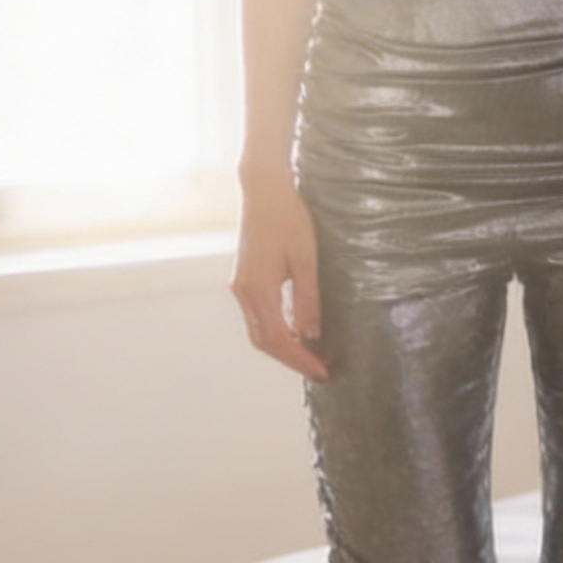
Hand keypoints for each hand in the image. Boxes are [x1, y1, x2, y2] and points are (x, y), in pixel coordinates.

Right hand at [231, 169, 327, 379]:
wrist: (264, 190)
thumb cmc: (288, 217)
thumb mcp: (306, 259)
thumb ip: (308, 299)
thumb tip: (311, 335)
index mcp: (258, 289)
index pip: (279, 339)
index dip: (300, 360)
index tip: (321, 372)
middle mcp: (243, 292)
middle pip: (263, 341)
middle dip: (290, 359)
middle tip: (319, 370)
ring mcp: (240, 286)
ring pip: (258, 330)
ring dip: (282, 346)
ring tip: (310, 354)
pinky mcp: (244, 278)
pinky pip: (257, 315)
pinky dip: (275, 329)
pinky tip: (296, 329)